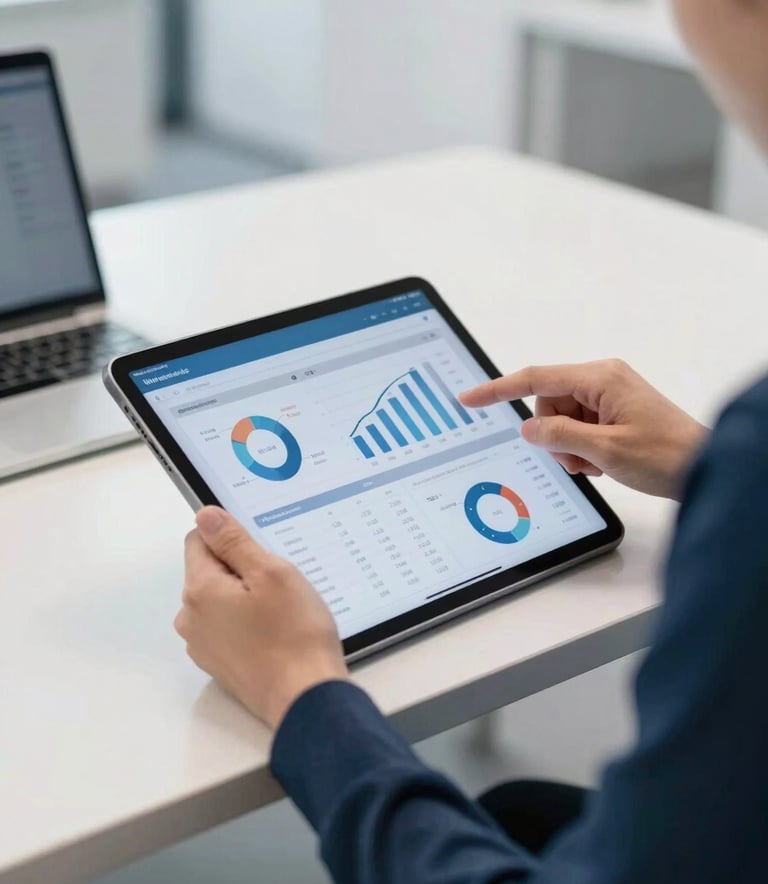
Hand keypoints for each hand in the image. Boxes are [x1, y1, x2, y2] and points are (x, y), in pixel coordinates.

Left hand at [174, 507, 347, 729]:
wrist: (305, 698)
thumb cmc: (295, 637)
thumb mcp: (271, 572)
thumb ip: (234, 541)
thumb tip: (206, 516)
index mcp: (199, 590)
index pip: (199, 539)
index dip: (232, 537)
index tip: (260, 550)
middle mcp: (192, 618)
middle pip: (210, 570)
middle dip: (242, 569)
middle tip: (279, 584)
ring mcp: (204, 644)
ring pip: (221, 599)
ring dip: (247, 597)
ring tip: (281, 612)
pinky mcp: (220, 663)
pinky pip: (229, 626)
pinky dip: (249, 623)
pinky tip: (277, 632)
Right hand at [460, 359, 707, 499]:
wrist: (707, 468)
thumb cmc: (668, 456)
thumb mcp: (605, 450)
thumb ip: (559, 436)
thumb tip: (528, 428)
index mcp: (600, 378)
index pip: (535, 379)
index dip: (497, 390)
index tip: (469, 398)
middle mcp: (603, 380)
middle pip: (548, 405)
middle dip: (553, 436)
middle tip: (578, 459)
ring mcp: (609, 396)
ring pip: (561, 420)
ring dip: (569, 447)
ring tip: (596, 463)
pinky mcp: (614, 412)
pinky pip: (579, 428)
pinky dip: (582, 449)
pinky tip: (604, 462)